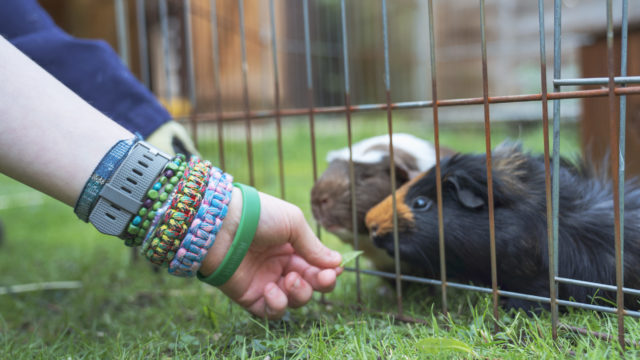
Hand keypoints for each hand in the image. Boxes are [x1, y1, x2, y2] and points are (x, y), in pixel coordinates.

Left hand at [200, 188, 342, 318]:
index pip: (317, 266)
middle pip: (310, 286)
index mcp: (292, 248)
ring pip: (295, 301)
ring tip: (290, 279)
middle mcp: (281, 266)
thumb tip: (337, 262)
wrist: (223, 224)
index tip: (336, 270)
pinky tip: (272, 288)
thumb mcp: (293, 223)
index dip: (329, 271)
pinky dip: (277, 304)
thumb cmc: (259, 216)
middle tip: (322, 278)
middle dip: (320, 284)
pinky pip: (272, 311)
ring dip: (300, 293)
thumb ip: (314, 247)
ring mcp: (266, 282)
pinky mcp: (251, 297)